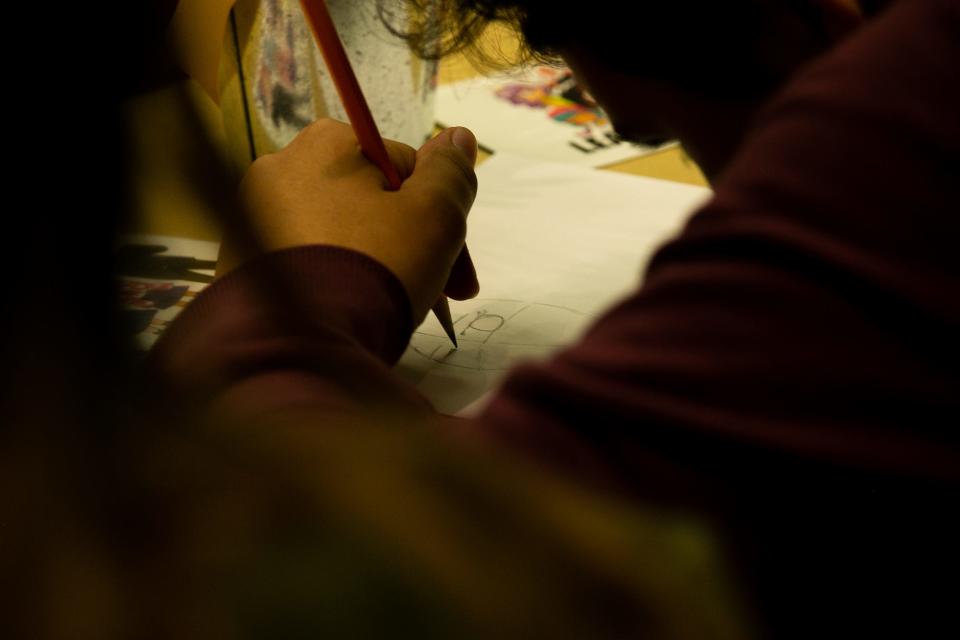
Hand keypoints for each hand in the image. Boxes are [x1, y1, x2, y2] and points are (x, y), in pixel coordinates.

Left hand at [223, 119, 479, 322]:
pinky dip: (333, 279)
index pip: (406, 171)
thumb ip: (450, 172)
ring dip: (374, 262)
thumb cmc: (377, 267)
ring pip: (339, 233)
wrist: (302, 343)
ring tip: (393, 306)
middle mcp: (280, 167)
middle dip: (410, 244)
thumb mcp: (434, 215)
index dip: (441, 220)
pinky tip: (351, 311)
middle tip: (439, 295)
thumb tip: (458, 136)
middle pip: (370, 202)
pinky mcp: (241, 259)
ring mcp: (252, 214)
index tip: (461, 275)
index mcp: (328, 143)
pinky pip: (305, 261)